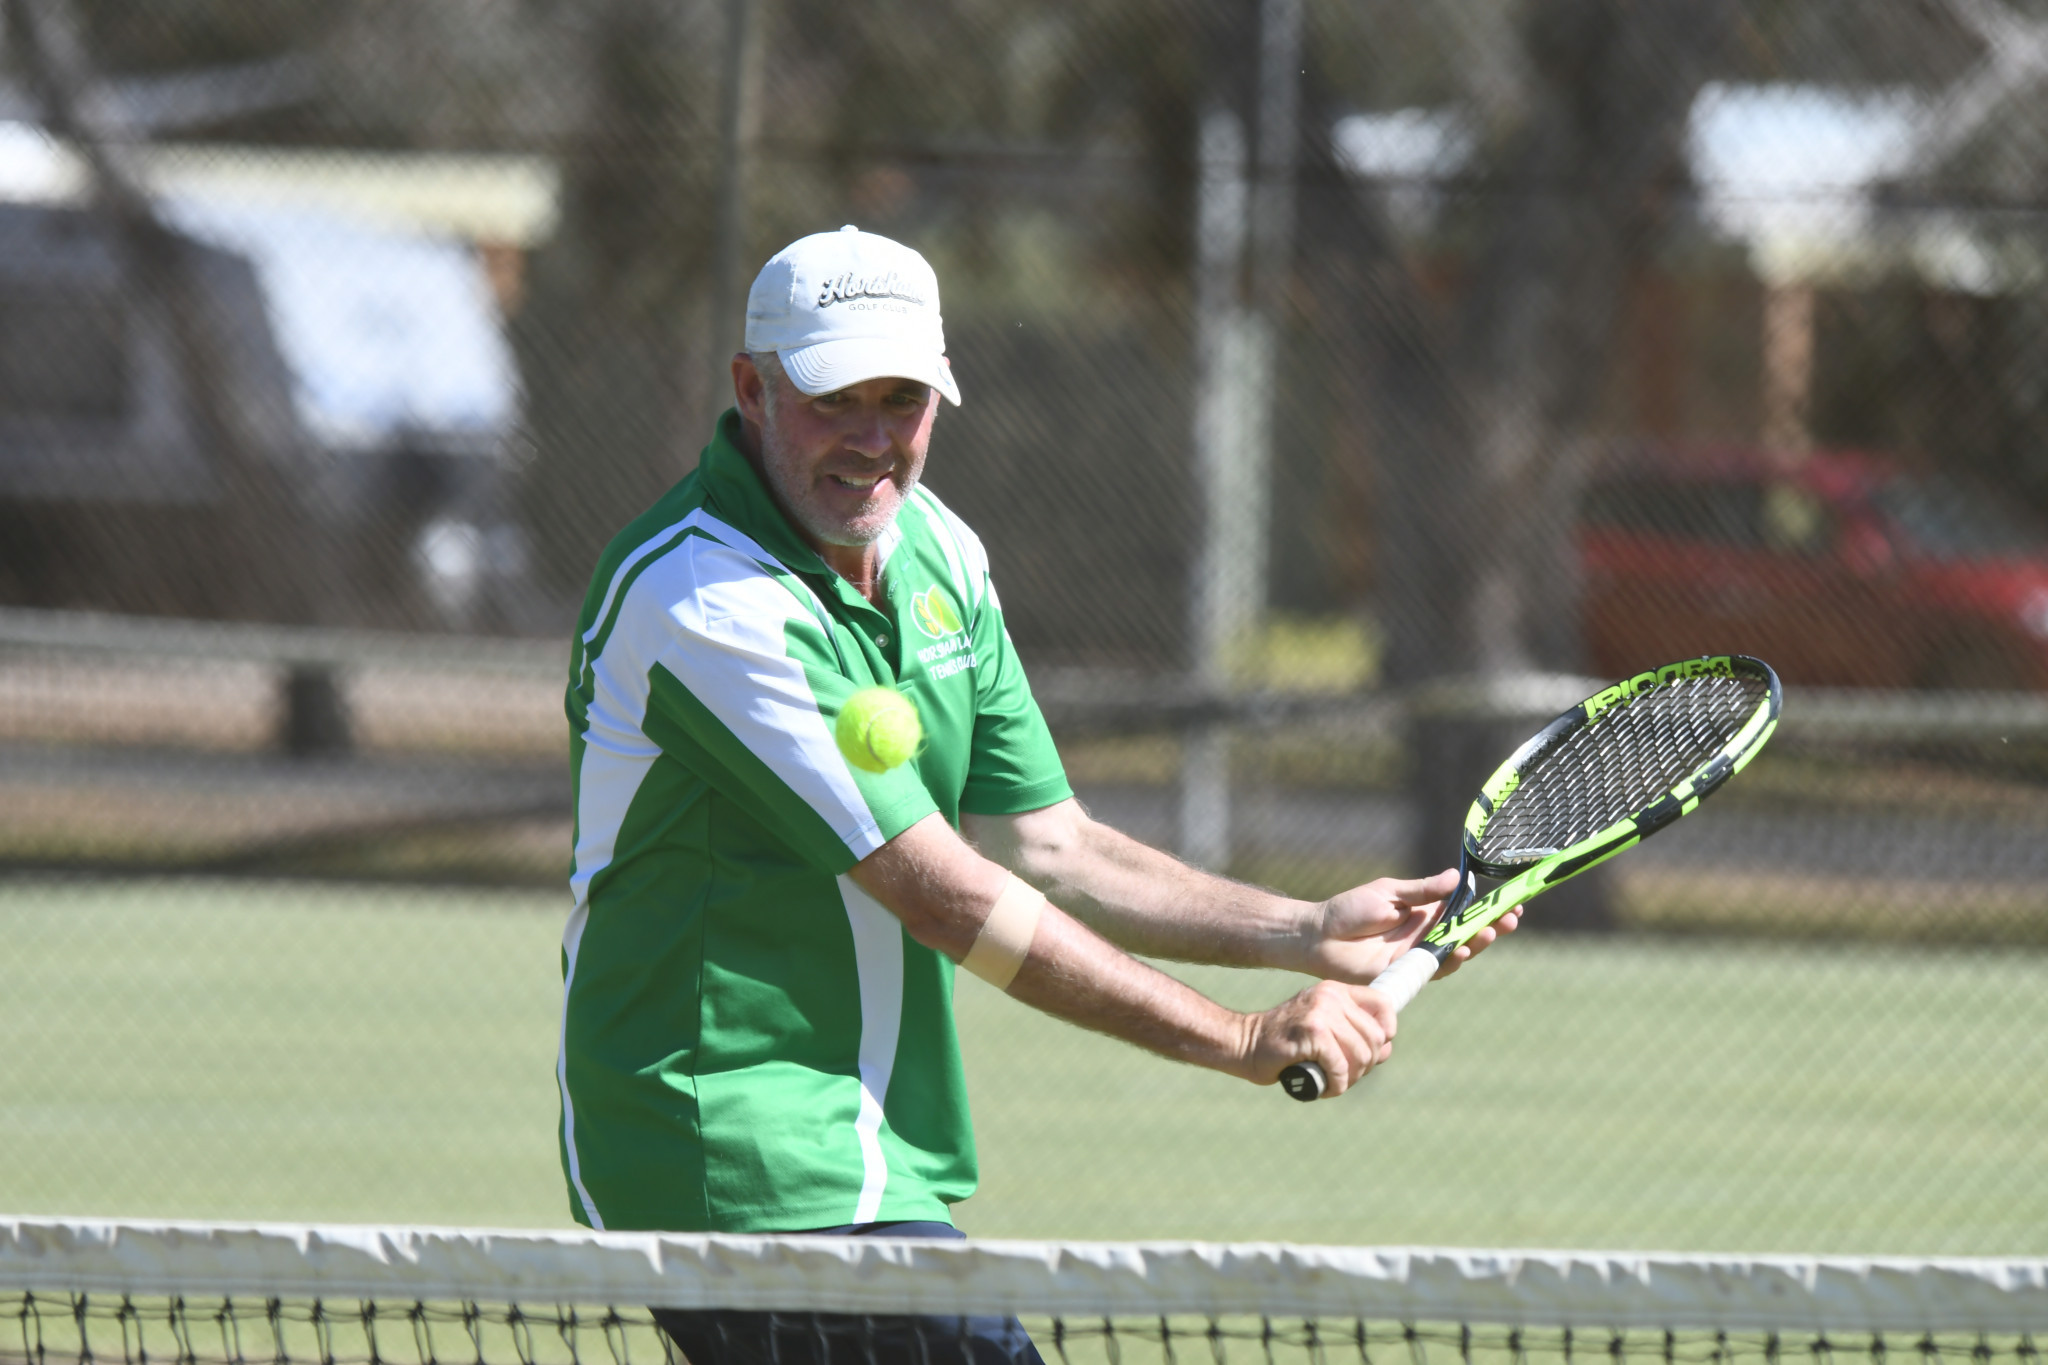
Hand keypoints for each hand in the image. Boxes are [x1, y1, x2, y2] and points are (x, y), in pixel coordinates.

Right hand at [1237, 979, 1396, 1096]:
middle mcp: (1331, 996)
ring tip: (1331, 1081)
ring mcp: (1321, 1012)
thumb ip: (1355, 1034)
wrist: (1245, 1044)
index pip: (1383, 1005)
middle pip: (1376, 1038)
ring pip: (1362, 1055)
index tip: (1372, 1052)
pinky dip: (1336, 1086)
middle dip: (1364, 1065)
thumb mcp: (1323, 1028)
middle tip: (1342, 1074)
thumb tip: (1387, 1050)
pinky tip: (1323, 1087)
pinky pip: (1341, 1068)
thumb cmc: (1286, 1042)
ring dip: (1350, 1078)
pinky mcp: (1312, 1033)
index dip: (1386, 1033)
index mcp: (1335, 990)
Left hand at [1291, 869, 1519, 984]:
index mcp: (1424, 911)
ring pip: (1456, 952)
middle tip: (1511, 919)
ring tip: (1490, 932)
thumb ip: (1423, 891)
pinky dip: (1450, 960)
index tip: (1510, 902)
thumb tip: (1456, 879)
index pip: (1463, 910)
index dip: (1487, 908)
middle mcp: (1426, 934)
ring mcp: (1418, 954)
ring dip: (1475, 943)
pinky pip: (1435, 969)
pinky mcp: (1407, 972)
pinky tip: (1462, 950)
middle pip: (1466, 932)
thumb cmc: (1349, 909)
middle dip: (1491, 926)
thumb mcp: (1389, 893)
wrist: (1318, 936)